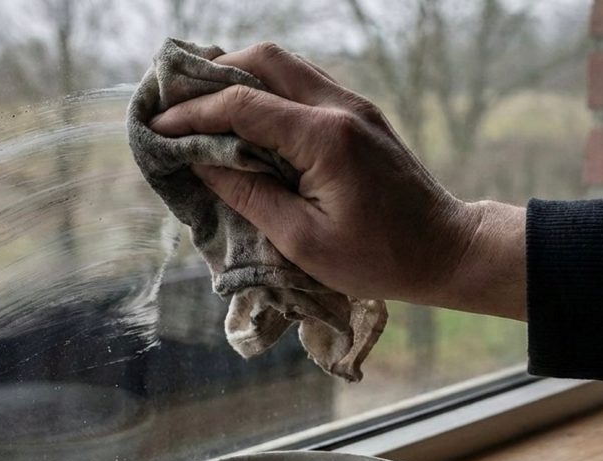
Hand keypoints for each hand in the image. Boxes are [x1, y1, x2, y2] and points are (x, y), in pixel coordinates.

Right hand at [149, 42, 526, 319]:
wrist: (446, 250)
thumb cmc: (377, 259)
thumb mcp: (302, 240)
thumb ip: (248, 194)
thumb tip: (200, 161)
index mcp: (325, 138)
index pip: (242, 106)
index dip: (192, 114)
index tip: (156, 130)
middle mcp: (340, 107)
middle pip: (263, 59)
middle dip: (210, 75)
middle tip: (173, 103)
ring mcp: (353, 105)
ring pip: (284, 64)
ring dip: (236, 76)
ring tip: (198, 105)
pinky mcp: (358, 114)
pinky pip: (301, 82)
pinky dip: (263, 89)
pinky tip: (241, 117)